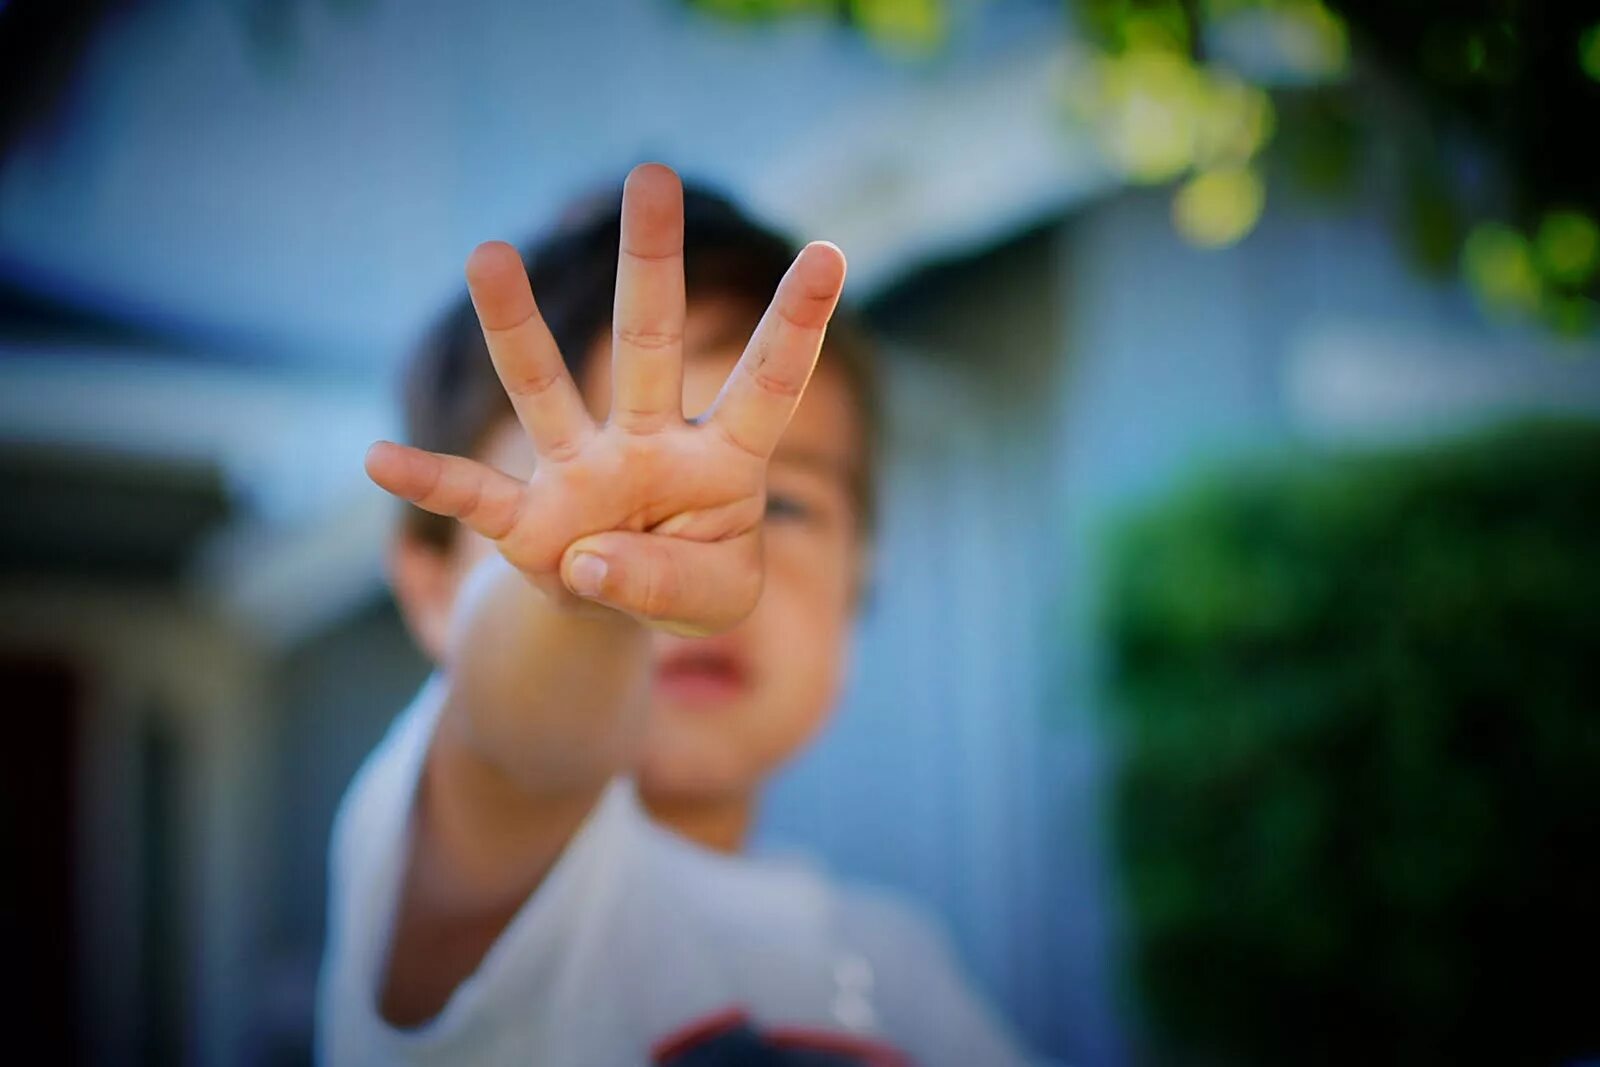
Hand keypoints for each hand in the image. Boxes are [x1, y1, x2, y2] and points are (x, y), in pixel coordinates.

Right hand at [364, 164, 846, 634]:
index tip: (830, 255)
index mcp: (722, 458)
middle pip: (651, 344)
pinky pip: (473, 496)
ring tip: (488, 253)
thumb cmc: (687, 579)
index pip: (767, 385)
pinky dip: (431, 484)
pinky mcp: (526, 518)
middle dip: (652, 265)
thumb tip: (588, 560)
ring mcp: (581, 471)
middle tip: (650, 176)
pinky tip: (381, 460)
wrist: (618, 604)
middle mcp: (649, 442)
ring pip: (546, 388)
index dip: (798, 324)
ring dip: (518, 327)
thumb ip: (669, 584)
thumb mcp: (714, 601)